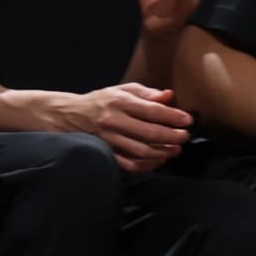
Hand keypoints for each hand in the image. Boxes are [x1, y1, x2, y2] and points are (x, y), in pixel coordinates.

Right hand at [58, 80, 190, 169]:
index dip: (173, 116)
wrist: (68, 115)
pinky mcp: (104, 153)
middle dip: (172, 136)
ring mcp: (108, 139)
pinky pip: (128, 164)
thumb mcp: (122, 90)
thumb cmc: (101, 101)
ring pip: (140, 151)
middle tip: (185, 137)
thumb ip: (146, 93)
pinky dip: (146, 165)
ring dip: (162, 152)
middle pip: (149, 133)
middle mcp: (113, 121)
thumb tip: (169, 96)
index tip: (188, 120)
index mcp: (120, 102)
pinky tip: (158, 160)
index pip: (152, 110)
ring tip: (176, 150)